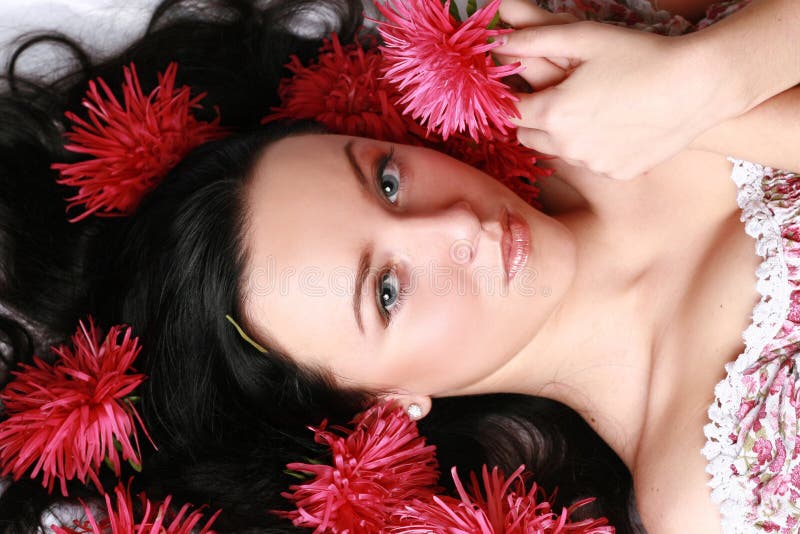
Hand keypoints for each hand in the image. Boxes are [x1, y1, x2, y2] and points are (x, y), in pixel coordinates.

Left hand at [494, 0, 734, 180]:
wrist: (699, 86)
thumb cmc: (640, 54)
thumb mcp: (584, 37)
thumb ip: (533, 39)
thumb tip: (497, 41)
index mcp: (553, 113)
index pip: (510, 112)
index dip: (513, 98)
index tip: (523, 86)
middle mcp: (567, 147)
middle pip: (528, 136)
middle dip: (535, 118)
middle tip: (557, 95)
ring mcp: (593, 165)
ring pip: (559, 152)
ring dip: (563, 134)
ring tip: (591, 108)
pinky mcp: (616, 173)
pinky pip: (591, 163)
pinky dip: (594, 148)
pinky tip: (617, 125)